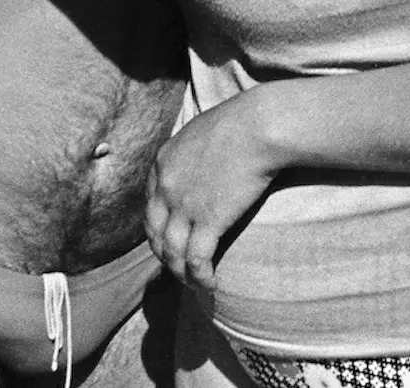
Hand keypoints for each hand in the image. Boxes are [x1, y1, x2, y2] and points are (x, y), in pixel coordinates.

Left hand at [144, 91, 280, 288]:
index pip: (150, 206)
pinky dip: (199, 276)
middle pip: (155, 232)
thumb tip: (202, 163)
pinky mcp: (208, 220)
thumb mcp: (202, 132)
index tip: (170, 240)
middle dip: (164, 255)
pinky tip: (210, 285)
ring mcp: (184, 205)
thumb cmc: (242, 123)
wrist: (259, 127)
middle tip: (179, 268)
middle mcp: (166, 187)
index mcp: (162, 163)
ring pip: (172, 252)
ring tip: (194, 284)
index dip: (158, 229)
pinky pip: (196, 259)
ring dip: (181, 274)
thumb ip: (193, 152)